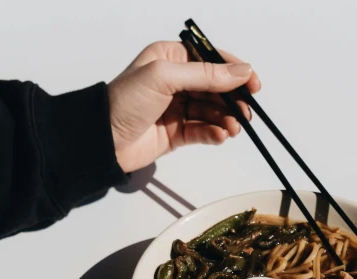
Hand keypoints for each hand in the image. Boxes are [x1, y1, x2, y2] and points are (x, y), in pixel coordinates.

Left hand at [107, 41, 260, 172]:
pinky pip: (202, 130)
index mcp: (170, 59)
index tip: (253, 84)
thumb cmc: (126, 101)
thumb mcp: (165, 78)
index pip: (210, 60)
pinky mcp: (176, 133)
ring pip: (211, 111)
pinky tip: (221, 135)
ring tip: (234, 128)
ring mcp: (176, 109)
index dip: (234, 71)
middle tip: (246, 113)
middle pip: (214, 88)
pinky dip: (214, 133)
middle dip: (232, 100)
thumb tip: (241, 72)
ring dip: (226, 119)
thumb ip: (204, 75)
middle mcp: (175, 82)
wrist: (103, 140)